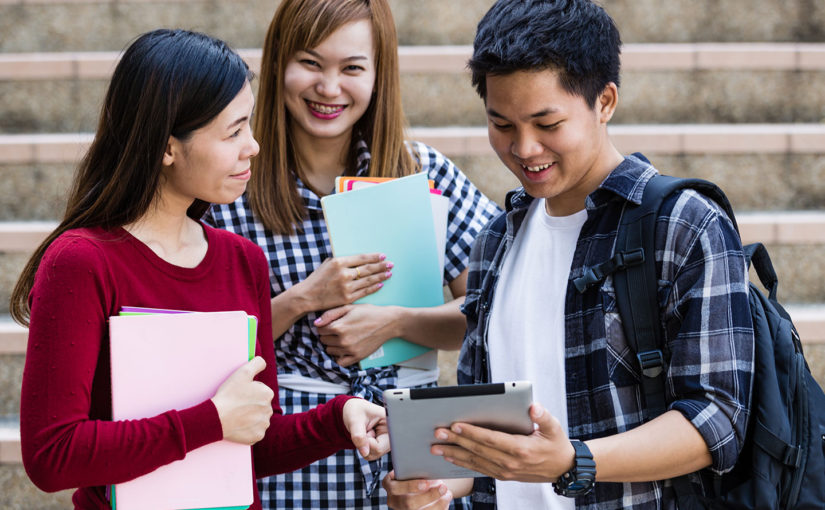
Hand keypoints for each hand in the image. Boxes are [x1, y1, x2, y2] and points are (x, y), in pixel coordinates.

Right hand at [210, 356, 274, 444]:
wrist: (216, 418)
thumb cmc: (229, 394)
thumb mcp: (243, 372)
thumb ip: (257, 363)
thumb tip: (263, 363)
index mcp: (268, 394)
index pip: (260, 391)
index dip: (249, 391)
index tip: (239, 394)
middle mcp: (269, 410)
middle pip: (260, 405)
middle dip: (251, 404)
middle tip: (236, 405)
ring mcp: (264, 425)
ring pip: (258, 418)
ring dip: (250, 417)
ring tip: (236, 415)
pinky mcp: (257, 436)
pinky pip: (254, 431)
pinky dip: (247, 429)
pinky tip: (238, 425)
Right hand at [298, 254, 391, 310]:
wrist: (307, 296)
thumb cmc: (317, 279)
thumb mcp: (327, 264)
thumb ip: (342, 261)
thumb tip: (357, 258)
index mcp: (339, 262)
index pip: (361, 258)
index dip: (374, 257)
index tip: (383, 256)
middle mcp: (344, 274)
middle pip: (368, 269)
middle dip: (381, 266)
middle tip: (391, 264)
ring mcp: (346, 287)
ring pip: (368, 280)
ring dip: (380, 276)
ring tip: (389, 273)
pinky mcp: (347, 298)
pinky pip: (364, 291)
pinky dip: (374, 287)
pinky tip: (380, 284)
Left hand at [315, 304, 398, 365]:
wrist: (388, 322)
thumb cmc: (369, 312)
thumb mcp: (349, 307)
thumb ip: (330, 314)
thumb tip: (316, 324)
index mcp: (339, 327)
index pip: (319, 330)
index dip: (324, 326)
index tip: (330, 323)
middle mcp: (343, 340)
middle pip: (323, 341)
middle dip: (327, 335)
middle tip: (337, 329)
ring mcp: (350, 350)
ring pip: (329, 351)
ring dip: (333, 345)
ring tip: (342, 338)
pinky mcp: (357, 357)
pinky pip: (340, 362)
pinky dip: (338, 356)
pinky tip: (343, 349)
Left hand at [342, 398, 389, 459]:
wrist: (354, 412)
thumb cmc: (356, 411)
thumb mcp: (355, 420)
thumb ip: (359, 436)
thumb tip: (364, 453)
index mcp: (391, 422)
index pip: (384, 442)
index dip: (370, 441)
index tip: (367, 430)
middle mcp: (392, 434)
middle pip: (379, 450)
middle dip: (366, 443)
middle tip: (365, 430)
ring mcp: (388, 441)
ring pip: (374, 454)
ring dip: (364, 446)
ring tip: (366, 431)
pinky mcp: (382, 446)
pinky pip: (371, 455)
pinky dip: (364, 448)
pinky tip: (366, 436)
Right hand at [383, 471, 451, 509]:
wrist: (414, 482)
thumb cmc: (412, 471)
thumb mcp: (409, 467)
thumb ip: (414, 467)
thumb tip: (431, 465)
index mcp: (389, 485)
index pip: (395, 488)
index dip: (410, 486)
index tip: (426, 483)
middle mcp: (393, 500)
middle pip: (409, 503)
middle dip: (428, 496)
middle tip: (443, 487)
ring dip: (437, 503)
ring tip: (447, 493)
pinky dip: (439, 508)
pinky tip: (446, 499)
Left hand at [431, 403, 575, 482]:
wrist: (563, 469)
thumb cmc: (556, 444)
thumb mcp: (555, 428)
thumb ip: (544, 416)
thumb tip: (533, 406)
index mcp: (521, 449)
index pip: (491, 440)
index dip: (472, 433)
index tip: (455, 426)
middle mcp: (511, 463)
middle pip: (478, 451)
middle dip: (456, 442)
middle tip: (437, 434)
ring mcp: (505, 471)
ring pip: (475, 462)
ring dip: (454, 455)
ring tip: (436, 448)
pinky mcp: (503, 475)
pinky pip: (479, 469)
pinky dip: (463, 463)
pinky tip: (450, 457)